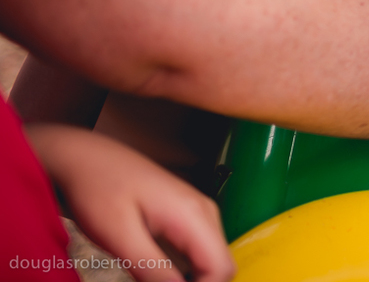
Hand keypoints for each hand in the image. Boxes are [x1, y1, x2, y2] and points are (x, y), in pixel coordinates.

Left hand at [26, 125, 234, 281]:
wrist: (86, 158)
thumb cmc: (99, 189)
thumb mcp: (119, 235)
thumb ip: (151, 268)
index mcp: (192, 215)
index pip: (222, 267)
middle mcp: (203, 212)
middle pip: (222, 266)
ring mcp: (197, 213)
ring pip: (211, 261)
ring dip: (190, 280)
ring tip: (149, 279)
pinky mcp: (186, 218)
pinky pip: (198, 253)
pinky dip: (183, 272)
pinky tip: (155, 275)